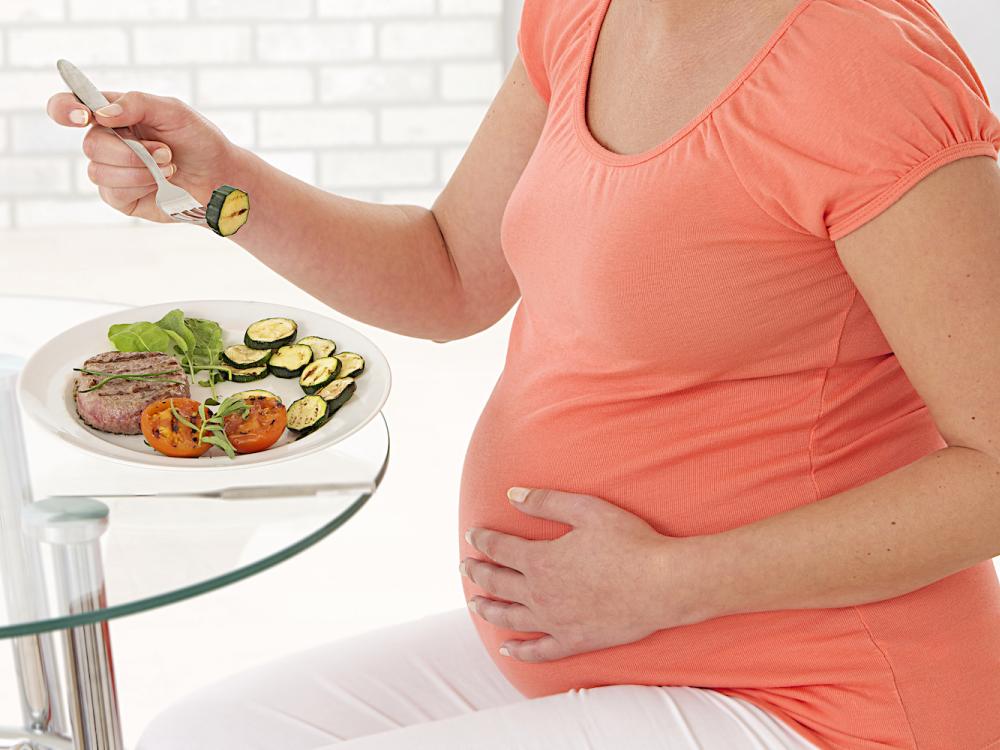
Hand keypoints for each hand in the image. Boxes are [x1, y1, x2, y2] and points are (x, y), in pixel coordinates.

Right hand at [46, 90, 241, 222]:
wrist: (219, 178)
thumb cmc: (198, 140)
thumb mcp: (173, 111)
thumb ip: (137, 104)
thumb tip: (101, 114)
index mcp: (113, 114)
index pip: (69, 107)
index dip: (65, 109)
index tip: (83, 116)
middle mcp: (107, 141)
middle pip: (90, 144)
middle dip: (130, 150)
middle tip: (165, 152)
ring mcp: (112, 170)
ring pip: (99, 170)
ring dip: (140, 169)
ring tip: (169, 167)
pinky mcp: (120, 197)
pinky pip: (112, 191)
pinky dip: (140, 185)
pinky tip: (160, 183)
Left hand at [461, 487, 711, 662]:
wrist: (663, 583)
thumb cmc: (629, 541)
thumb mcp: (586, 509)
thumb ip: (546, 501)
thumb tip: (512, 494)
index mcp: (540, 559)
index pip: (500, 548)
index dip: (483, 540)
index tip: (473, 535)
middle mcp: (540, 593)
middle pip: (498, 583)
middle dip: (478, 573)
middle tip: (465, 567)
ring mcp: (555, 621)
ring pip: (510, 618)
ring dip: (488, 609)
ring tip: (475, 604)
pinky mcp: (574, 642)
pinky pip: (539, 651)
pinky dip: (519, 651)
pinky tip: (507, 649)